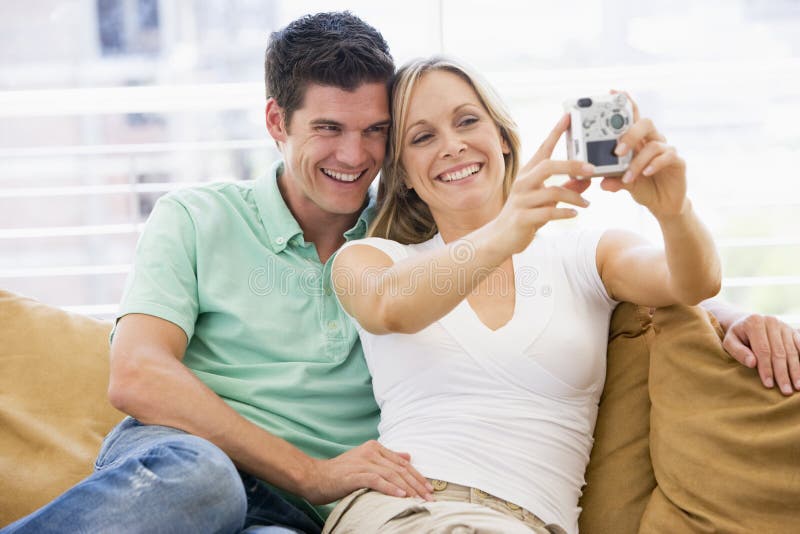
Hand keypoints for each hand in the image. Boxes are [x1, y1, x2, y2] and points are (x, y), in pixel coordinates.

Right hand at [300, 440, 432, 503]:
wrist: (315, 477)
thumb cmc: (341, 473)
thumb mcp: (366, 461)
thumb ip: (387, 458)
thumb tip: (408, 456)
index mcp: (375, 447)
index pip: (402, 463)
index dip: (417, 475)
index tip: (429, 488)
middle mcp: (371, 452)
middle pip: (400, 469)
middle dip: (417, 484)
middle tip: (430, 497)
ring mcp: (363, 462)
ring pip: (392, 475)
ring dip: (408, 488)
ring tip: (420, 499)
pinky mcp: (355, 474)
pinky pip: (377, 481)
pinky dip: (391, 489)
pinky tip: (401, 496)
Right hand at [495, 114, 592, 253]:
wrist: (500, 237)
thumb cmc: (524, 215)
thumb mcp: (545, 200)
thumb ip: (565, 188)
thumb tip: (587, 181)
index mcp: (528, 174)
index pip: (543, 148)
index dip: (556, 132)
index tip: (568, 117)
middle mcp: (523, 183)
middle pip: (549, 166)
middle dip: (572, 165)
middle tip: (592, 170)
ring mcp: (522, 200)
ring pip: (553, 192)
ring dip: (575, 197)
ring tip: (587, 203)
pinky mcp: (523, 218)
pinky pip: (549, 213)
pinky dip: (565, 213)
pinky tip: (574, 214)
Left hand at [597, 91, 687, 218]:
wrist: (662, 204)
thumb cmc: (642, 186)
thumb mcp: (623, 183)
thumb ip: (613, 179)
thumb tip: (602, 183)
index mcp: (637, 140)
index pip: (632, 117)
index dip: (626, 102)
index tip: (614, 92)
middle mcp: (652, 140)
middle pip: (645, 123)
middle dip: (629, 134)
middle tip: (616, 151)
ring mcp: (665, 150)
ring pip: (653, 145)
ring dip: (637, 162)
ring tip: (627, 177)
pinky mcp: (677, 162)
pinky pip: (667, 156)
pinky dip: (655, 164)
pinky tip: (646, 173)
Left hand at [722, 313, 799, 395]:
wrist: (747, 323)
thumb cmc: (737, 337)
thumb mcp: (729, 342)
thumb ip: (738, 352)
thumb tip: (752, 363)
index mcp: (754, 322)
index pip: (762, 350)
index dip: (766, 368)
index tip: (769, 385)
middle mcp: (771, 321)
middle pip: (779, 352)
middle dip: (783, 374)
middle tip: (786, 391)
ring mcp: (784, 326)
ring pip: (792, 352)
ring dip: (796, 371)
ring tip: (797, 387)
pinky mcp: (792, 331)